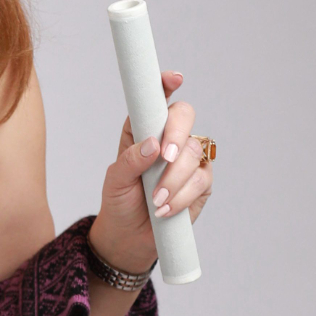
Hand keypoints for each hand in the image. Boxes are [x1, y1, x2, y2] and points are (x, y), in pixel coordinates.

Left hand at [89, 71, 213, 274]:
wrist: (129, 237)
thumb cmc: (119, 201)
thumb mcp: (114, 180)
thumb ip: (129, 160)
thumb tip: (152, 144)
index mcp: (143, 129)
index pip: (155, 101)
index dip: (165, 84)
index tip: (173, 78)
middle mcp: (169, 138)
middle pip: (185, 116)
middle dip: (177, 133)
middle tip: (164, 156)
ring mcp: (188, 159)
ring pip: (194, 151)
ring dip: (174, 177)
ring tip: (155, 198)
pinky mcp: (201, 182)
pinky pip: (201, 179)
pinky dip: (182, 195)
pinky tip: (165, 208)